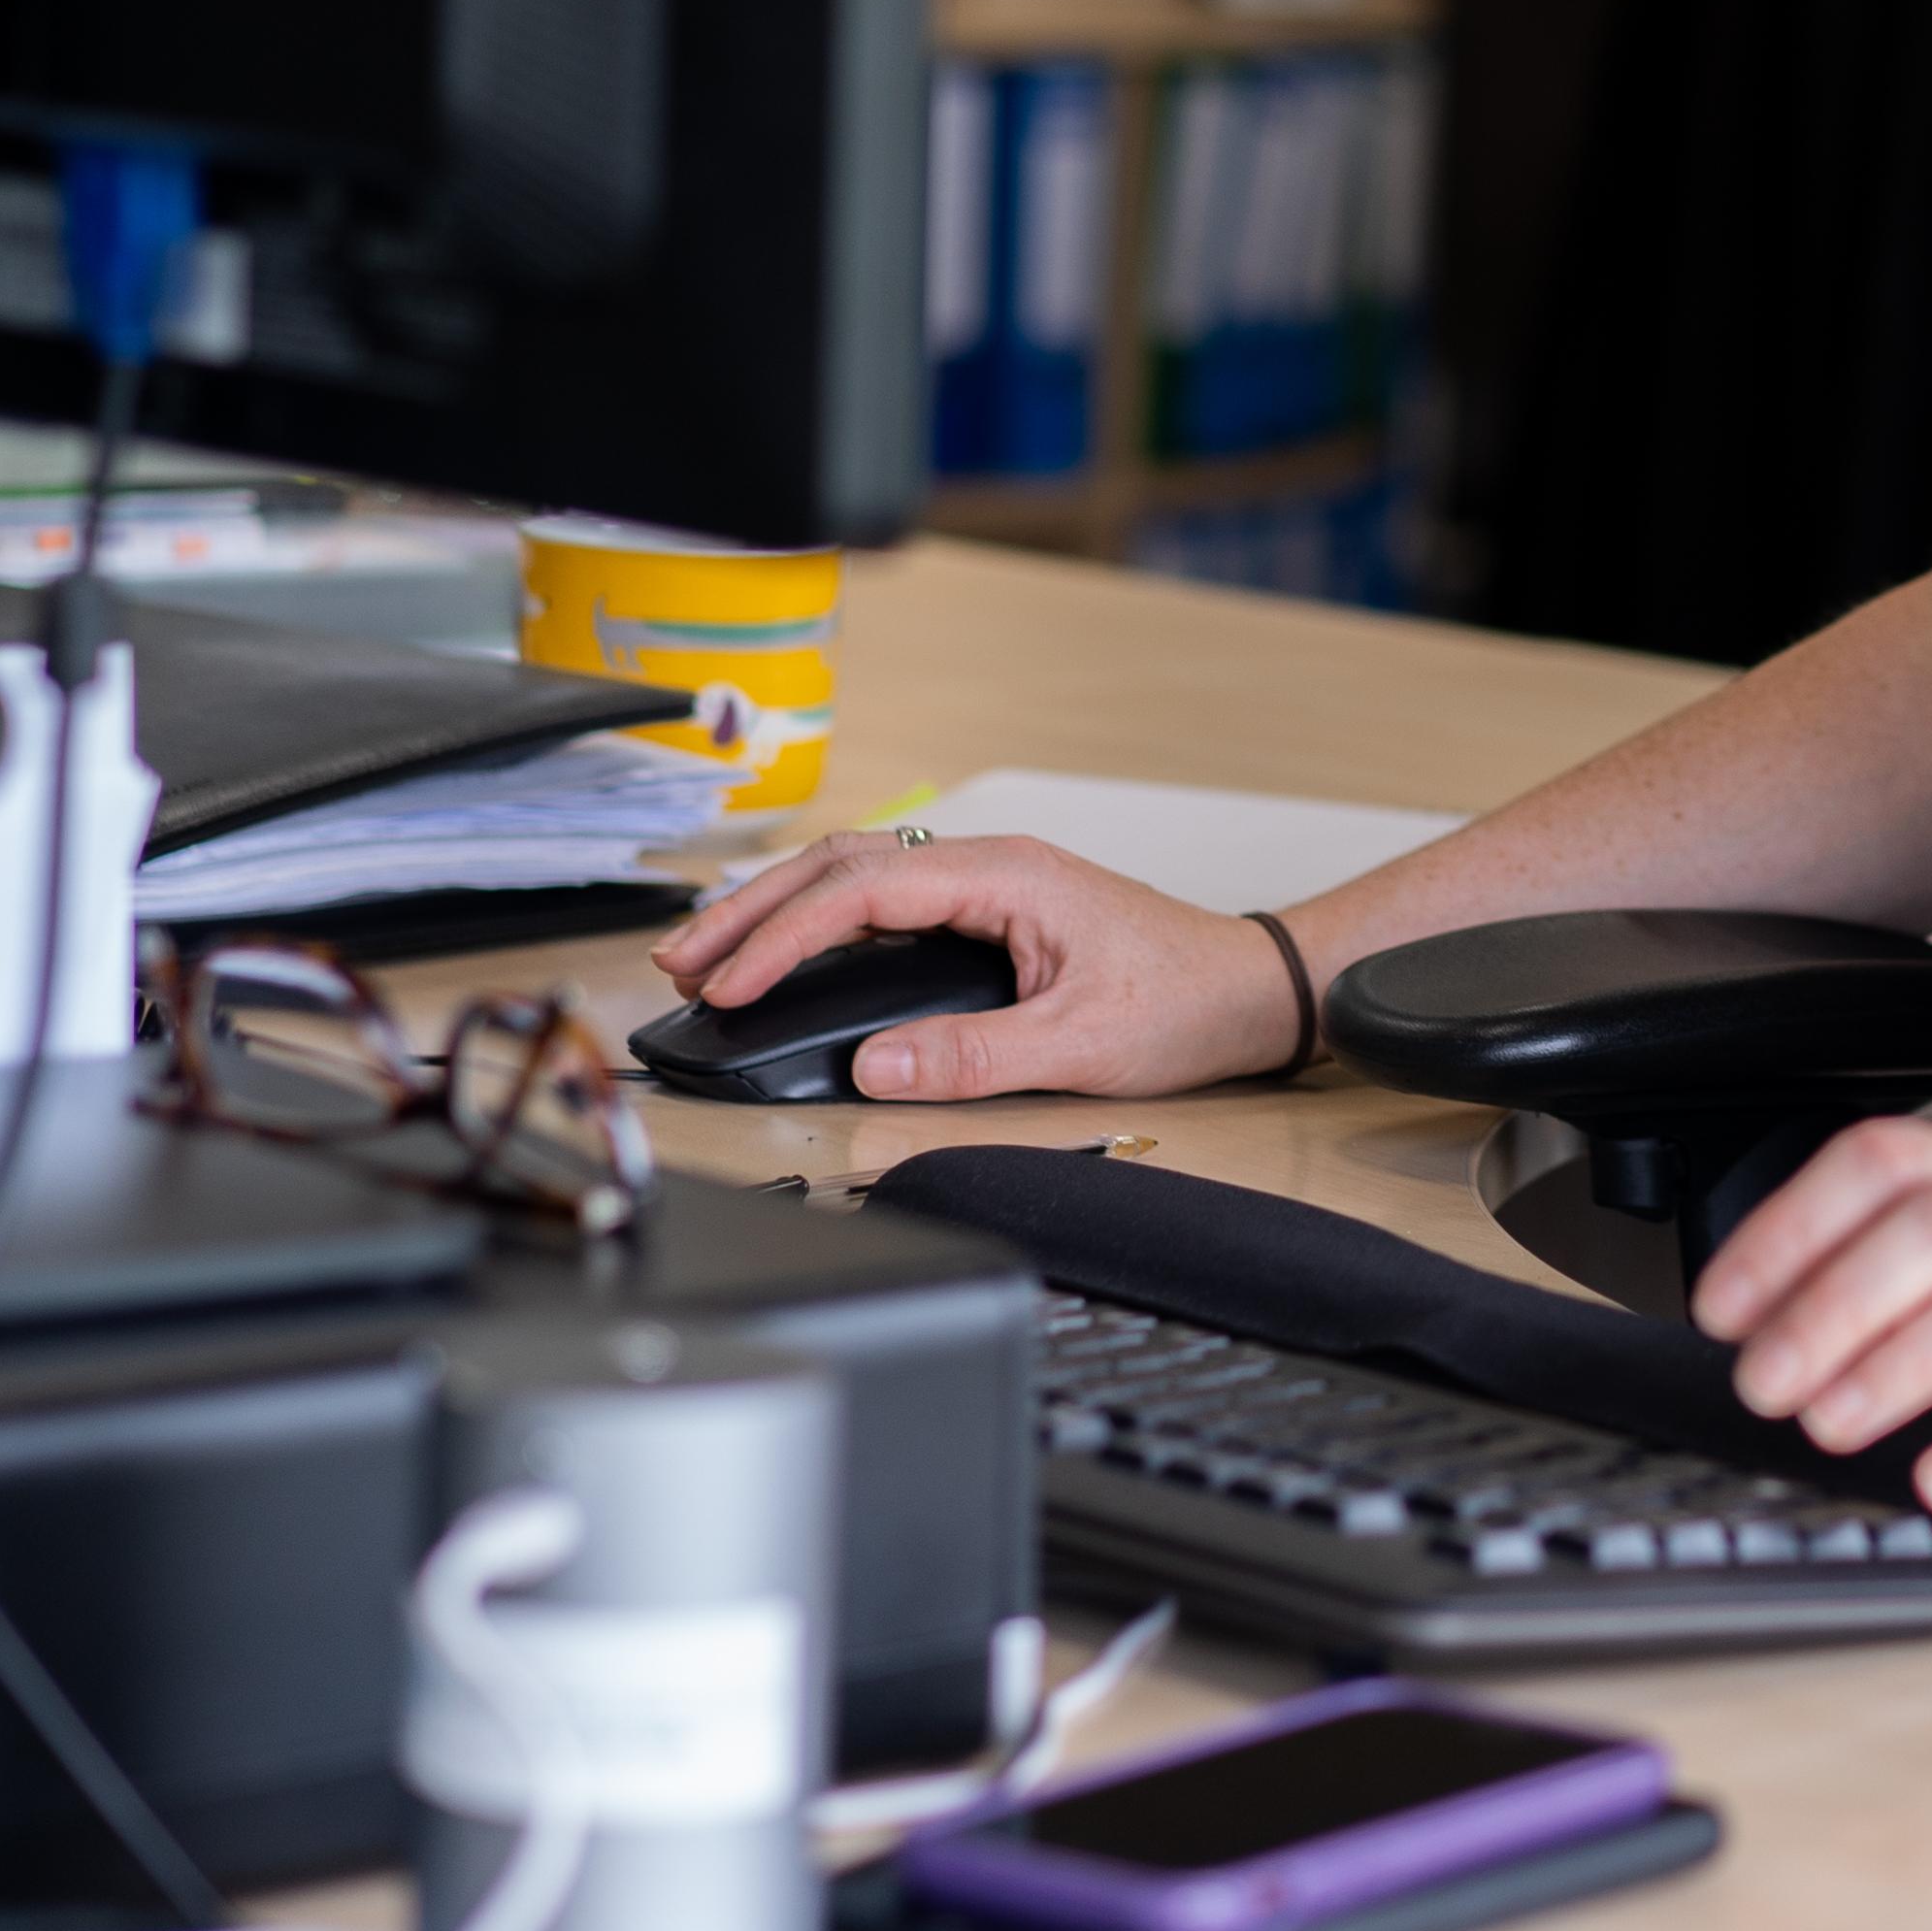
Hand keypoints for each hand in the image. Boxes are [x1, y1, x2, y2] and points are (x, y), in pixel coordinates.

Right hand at [648, 830, 1295, 1100]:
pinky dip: (822, 920)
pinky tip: (787, 953)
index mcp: (1007, 876)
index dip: (784, 936)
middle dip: (753, 911)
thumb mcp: (1080, 1044)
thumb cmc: (1185, 1001)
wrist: (1250, 988)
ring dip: (780, 909)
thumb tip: (874, 1067)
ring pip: (857, 873)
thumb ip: (973, 1057)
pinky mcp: (990, 908)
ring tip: (709, 956)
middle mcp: (991, 863)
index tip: (728, 984)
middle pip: (842, 864)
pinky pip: (885, 897)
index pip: (864, 889)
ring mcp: (988, 881)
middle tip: (680, 963)